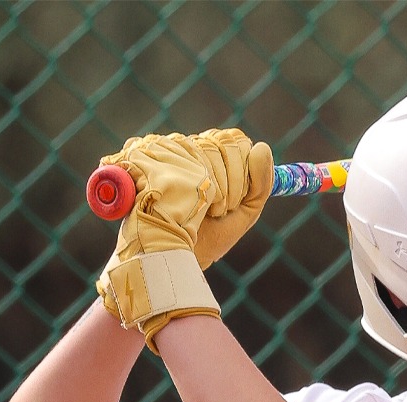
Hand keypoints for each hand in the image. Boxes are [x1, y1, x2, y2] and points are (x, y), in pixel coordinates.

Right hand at [94, 129, 273, 344]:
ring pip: (200, 149)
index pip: (232, 141)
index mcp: (209, 156)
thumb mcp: (245, 212)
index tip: (232, 199)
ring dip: (208, 186)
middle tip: (214, 210)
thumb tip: (262, 147)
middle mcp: (185, 149)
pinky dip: (185, 181)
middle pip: (219, 144)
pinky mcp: (144, 158)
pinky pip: (173, 153)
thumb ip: (261, 182)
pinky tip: (182, 201)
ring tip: (196, 210)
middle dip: (227, 183)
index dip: (238, 169)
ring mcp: (164, 152)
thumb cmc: (210, 238)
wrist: (175, 257)